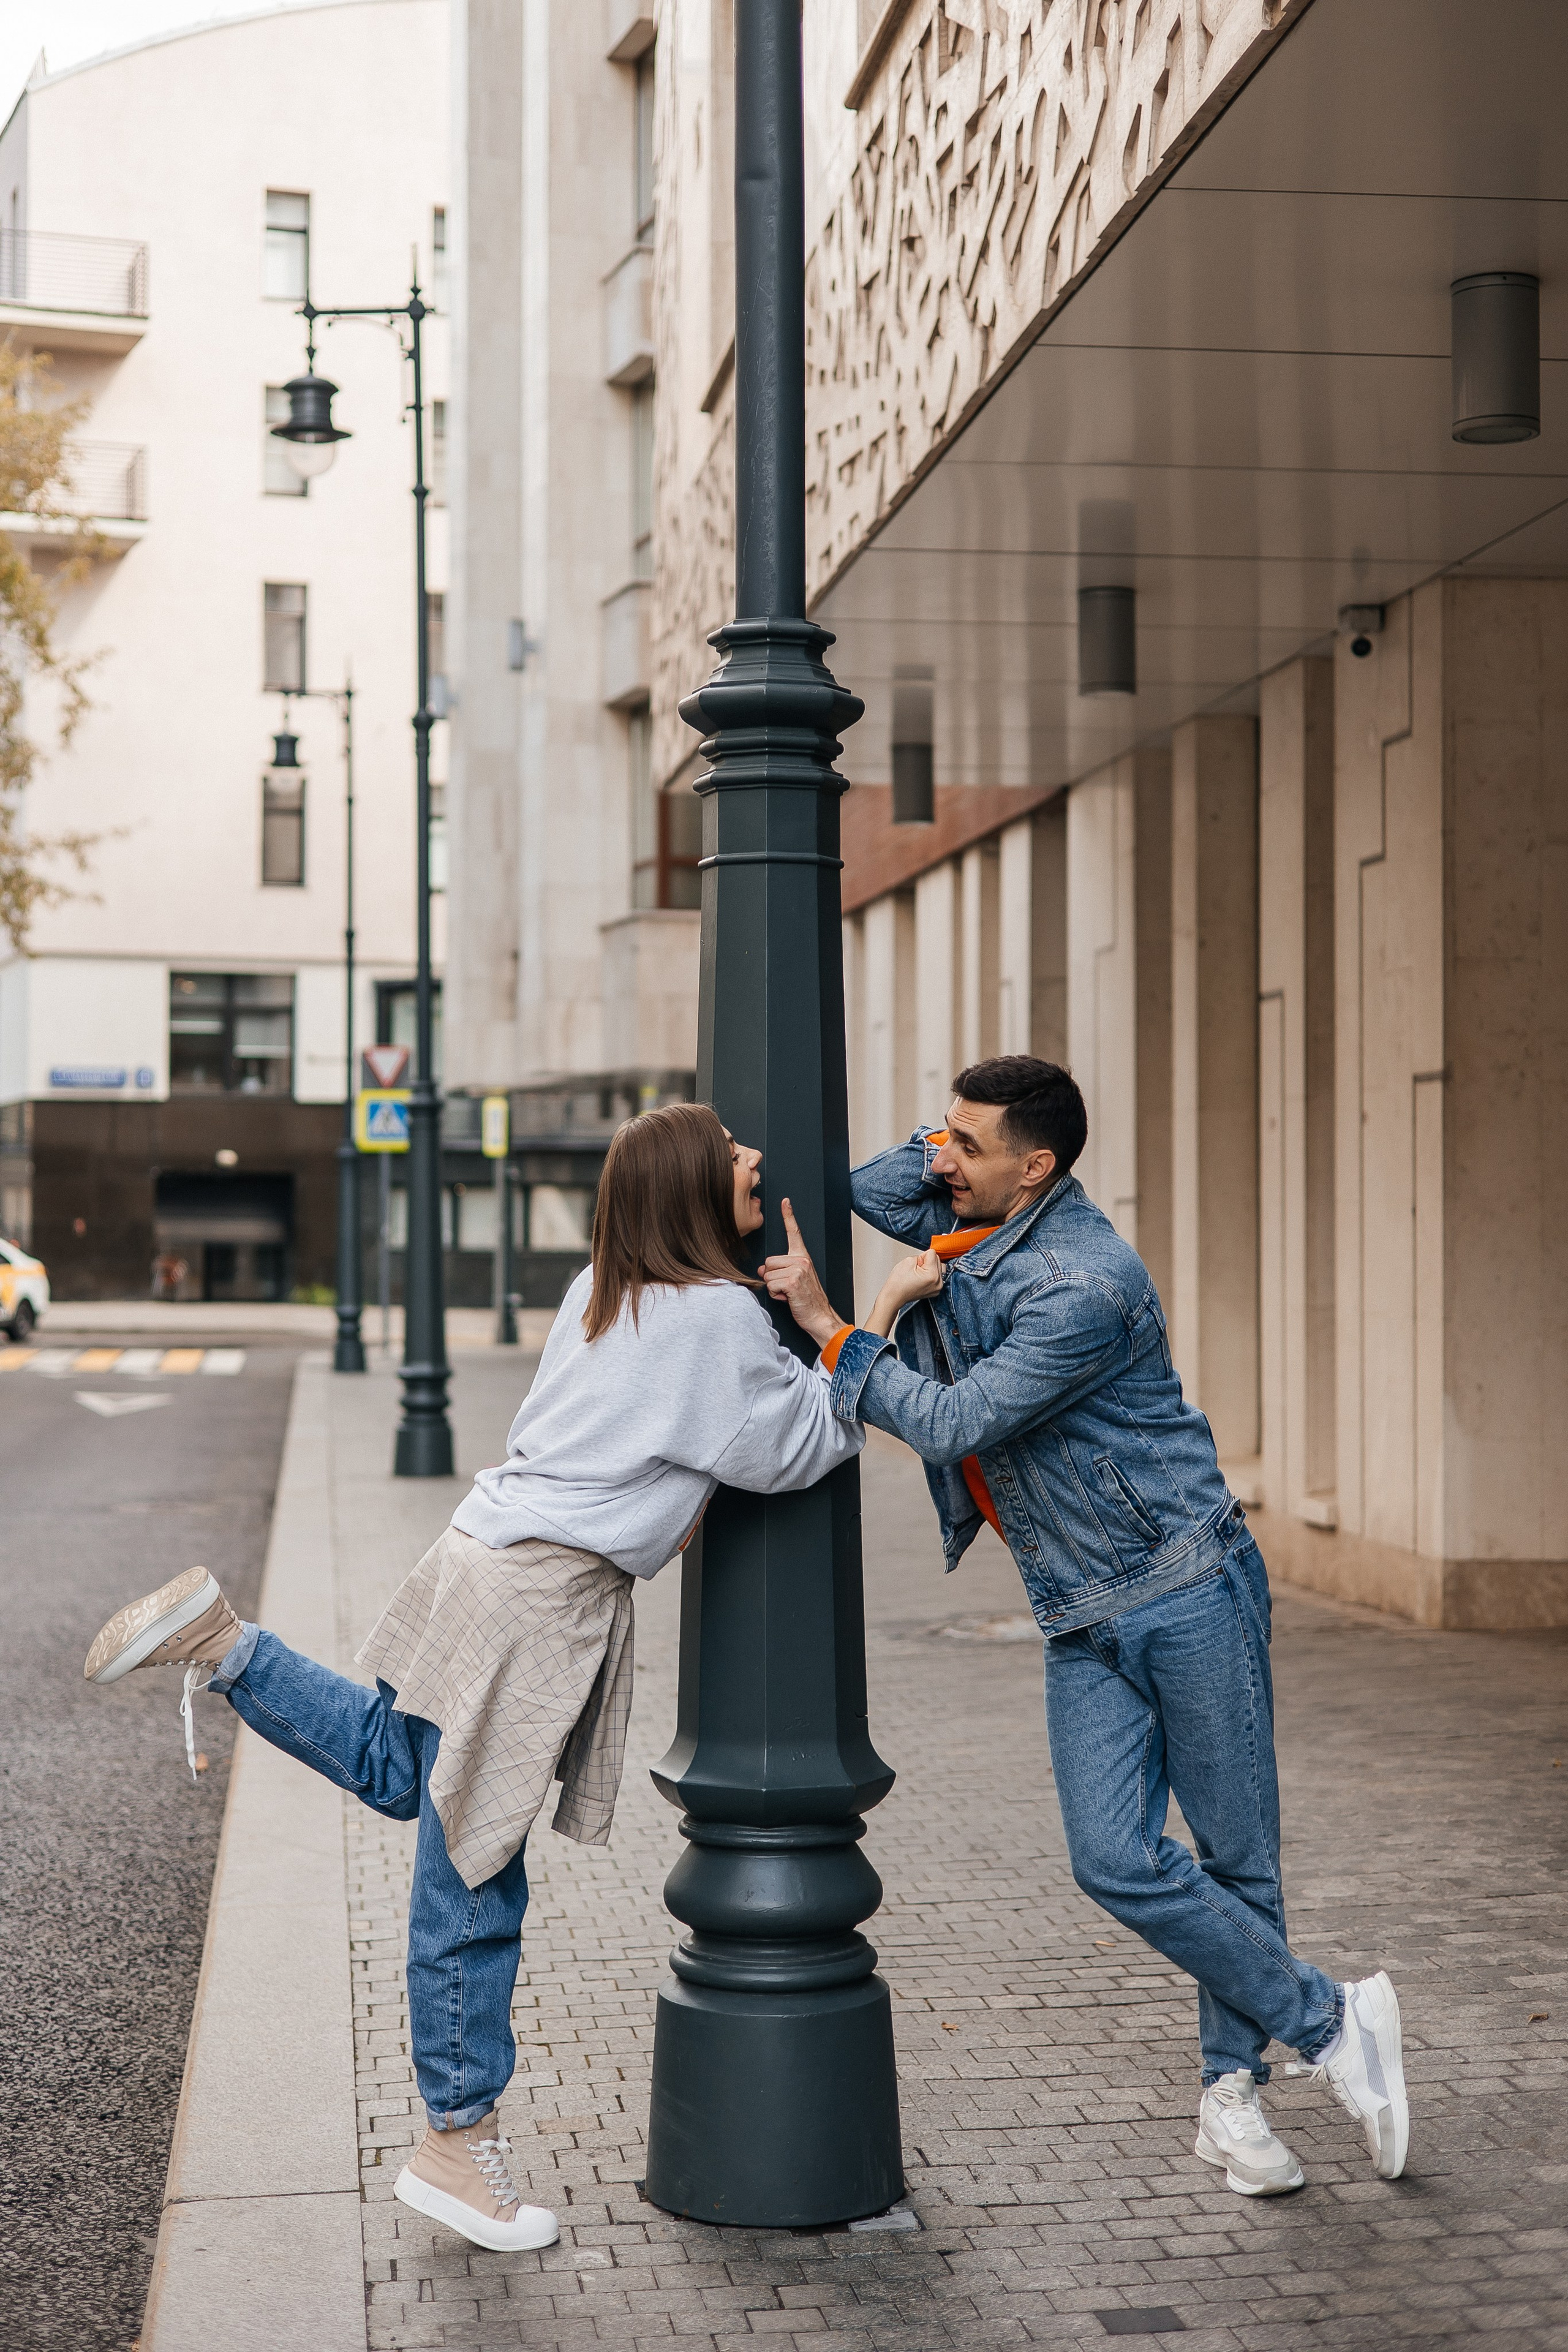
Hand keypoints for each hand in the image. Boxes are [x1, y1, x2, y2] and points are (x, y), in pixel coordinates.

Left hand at [760, 1198, 842, 1347]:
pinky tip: (788, 1298)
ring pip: (767, 1274)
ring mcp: (798, 1270)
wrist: (820, 1317)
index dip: (788, 1216)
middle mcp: (802, 1260)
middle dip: (772, 1277)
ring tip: (789, 1294)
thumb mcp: (793, 1281)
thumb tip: (762, 1269)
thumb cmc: (807, 1301)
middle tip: (788, 1288)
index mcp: (803, 1258)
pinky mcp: (792, 1281)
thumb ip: (779, 1270)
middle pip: (768, 1261)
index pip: (794, 1233)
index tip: (785, 1201)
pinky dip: (776, 1295)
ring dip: (774, 1288)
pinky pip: (770, 1285)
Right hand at [866, 1248, 942, 1336]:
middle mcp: (938, 1283)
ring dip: (930, 1267)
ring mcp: (937, 1288)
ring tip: (919, 1274)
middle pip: (937, 1260)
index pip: (932, 1253)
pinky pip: (937, 1276)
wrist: (894, 1296)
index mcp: (932, 1275)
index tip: (915, 1265)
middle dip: (926, 1262)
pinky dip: (930, 1274)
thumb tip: (929, 1257)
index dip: (921, 1257)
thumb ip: (922, 1255)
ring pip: (939, 1267)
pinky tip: (921, 1278)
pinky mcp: (936, 1290)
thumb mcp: (908, 1260)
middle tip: (915, 1270)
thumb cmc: (898, 1283)